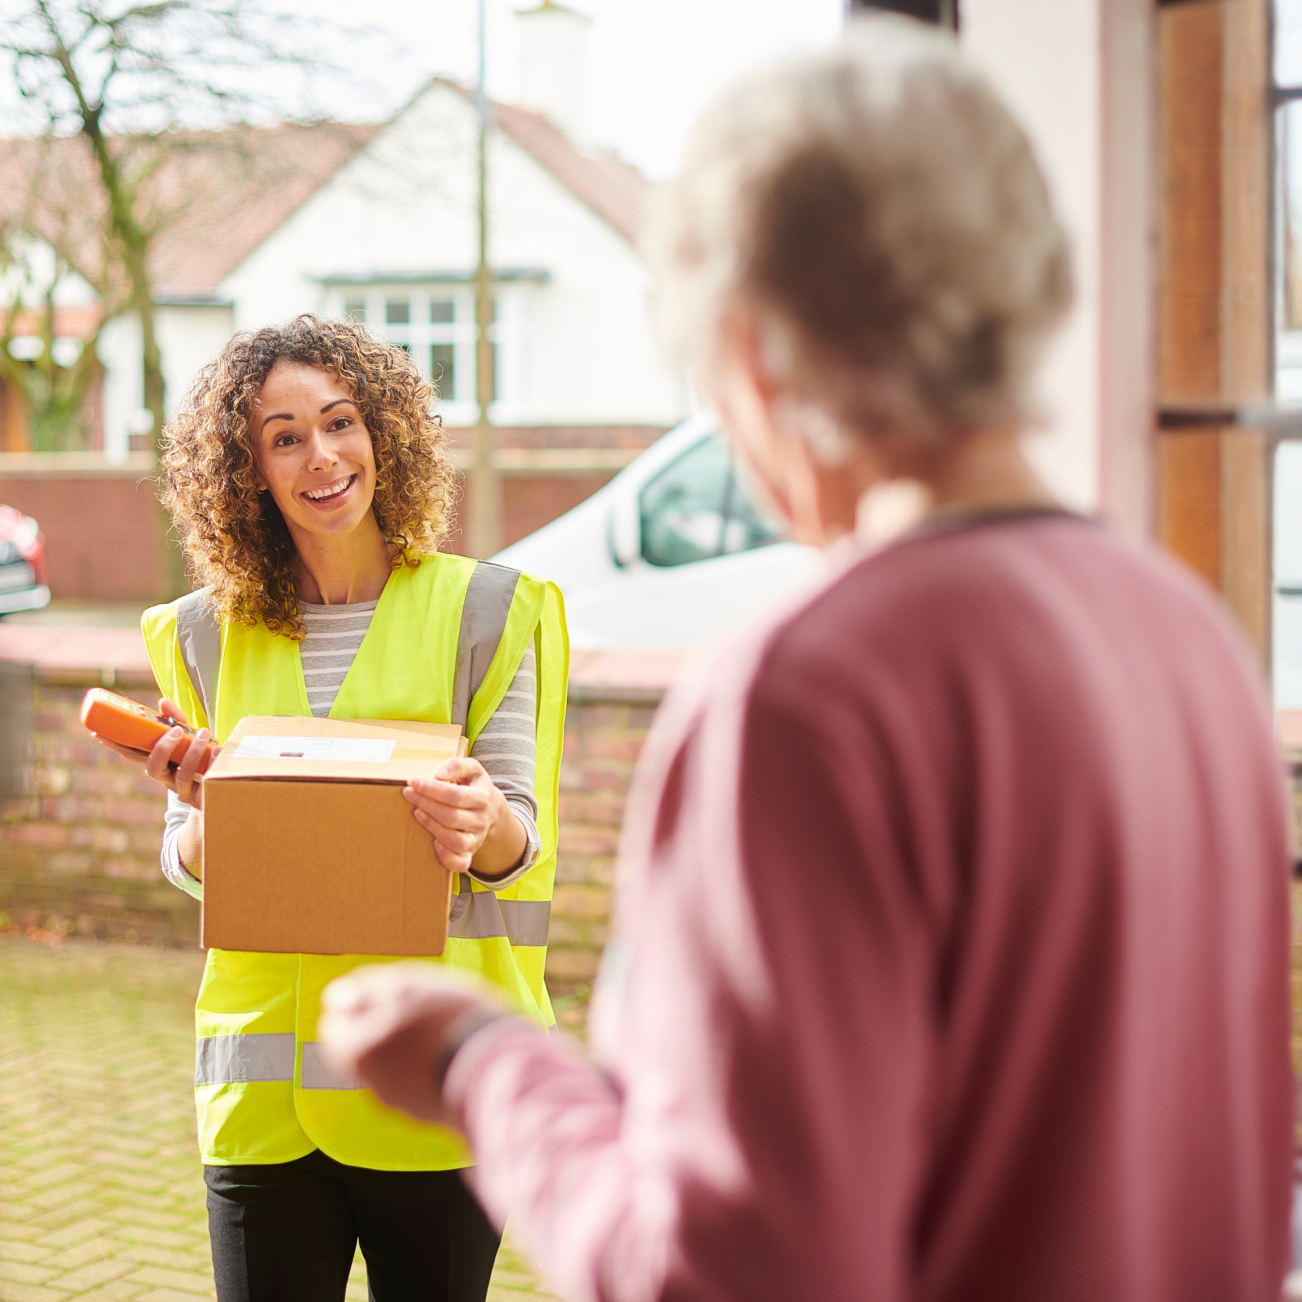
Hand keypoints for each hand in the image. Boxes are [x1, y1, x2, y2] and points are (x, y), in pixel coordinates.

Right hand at [94, 697, 218, 810]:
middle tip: (175, 730)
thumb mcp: (189, 737)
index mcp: (158, 762)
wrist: (223, 786)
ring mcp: (183, 788)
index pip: (132, 755)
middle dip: (162, 748)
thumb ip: (177, 720)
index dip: (116, 746)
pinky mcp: (201, 796)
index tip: (99, 734)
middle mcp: (166, 777)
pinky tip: (219, 749)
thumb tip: (162, 702)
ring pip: (182, 774)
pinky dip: (213, 761)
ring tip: (203, 733)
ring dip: (192, 751)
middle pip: (153, 768)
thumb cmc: (201, 758)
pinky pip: (205, 781)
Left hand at [319, 963, 499, 1124]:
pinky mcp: (425, 1113)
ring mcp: (398, 1100)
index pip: (334, 1023)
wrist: (498, 1067)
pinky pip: (414, 1084)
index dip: (358, 1002)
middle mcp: (371, 1080)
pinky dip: (422, 1069)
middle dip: (377, 1028)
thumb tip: (334, 998)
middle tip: (410, 1009)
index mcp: (357, 1049)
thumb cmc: (452, 1019)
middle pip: (361, 1048)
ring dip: (403, 1049)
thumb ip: (366, 990)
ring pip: (389, 1067)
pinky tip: (448, 1052)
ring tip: (437, 1028)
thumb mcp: (408, 986)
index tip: (383, 992)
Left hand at [403, 758, 521, 876]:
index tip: (413, 782)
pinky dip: (447, 857)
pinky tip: (434, 844)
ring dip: (433, 828)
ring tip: (417, 813)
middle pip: (453, 818)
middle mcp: (481, 820)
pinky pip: (461, 863)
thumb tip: (439, 775)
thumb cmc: (473, 786)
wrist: (491, 809)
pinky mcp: (470, 852)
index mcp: (483, 797)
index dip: (433, 790)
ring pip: (456, 841)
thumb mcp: (472, 769)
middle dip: (427, 805)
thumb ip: (457, 766)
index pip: (456, 796)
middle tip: (408, 794)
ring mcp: (476, 838)